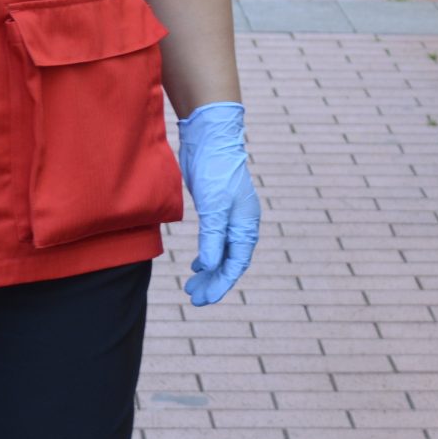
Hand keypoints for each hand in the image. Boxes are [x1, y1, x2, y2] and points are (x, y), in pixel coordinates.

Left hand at [178, 101, 260, 305]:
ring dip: (209, 271)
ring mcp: (229, 216)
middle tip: (194, 297)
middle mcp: (241, 224)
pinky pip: (215, 241)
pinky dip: (208, 255)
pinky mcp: (216, 209)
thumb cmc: (217, 171)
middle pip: (230, 261)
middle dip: (213, 281)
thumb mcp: (214, 207)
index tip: (204, 299)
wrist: (210, 139)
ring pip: (222, 253)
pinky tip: (198, 264)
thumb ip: (213, 238)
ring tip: (192, 285)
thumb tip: (212, 266)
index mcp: (245, 225)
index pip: (236, 263)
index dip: (221, 283)